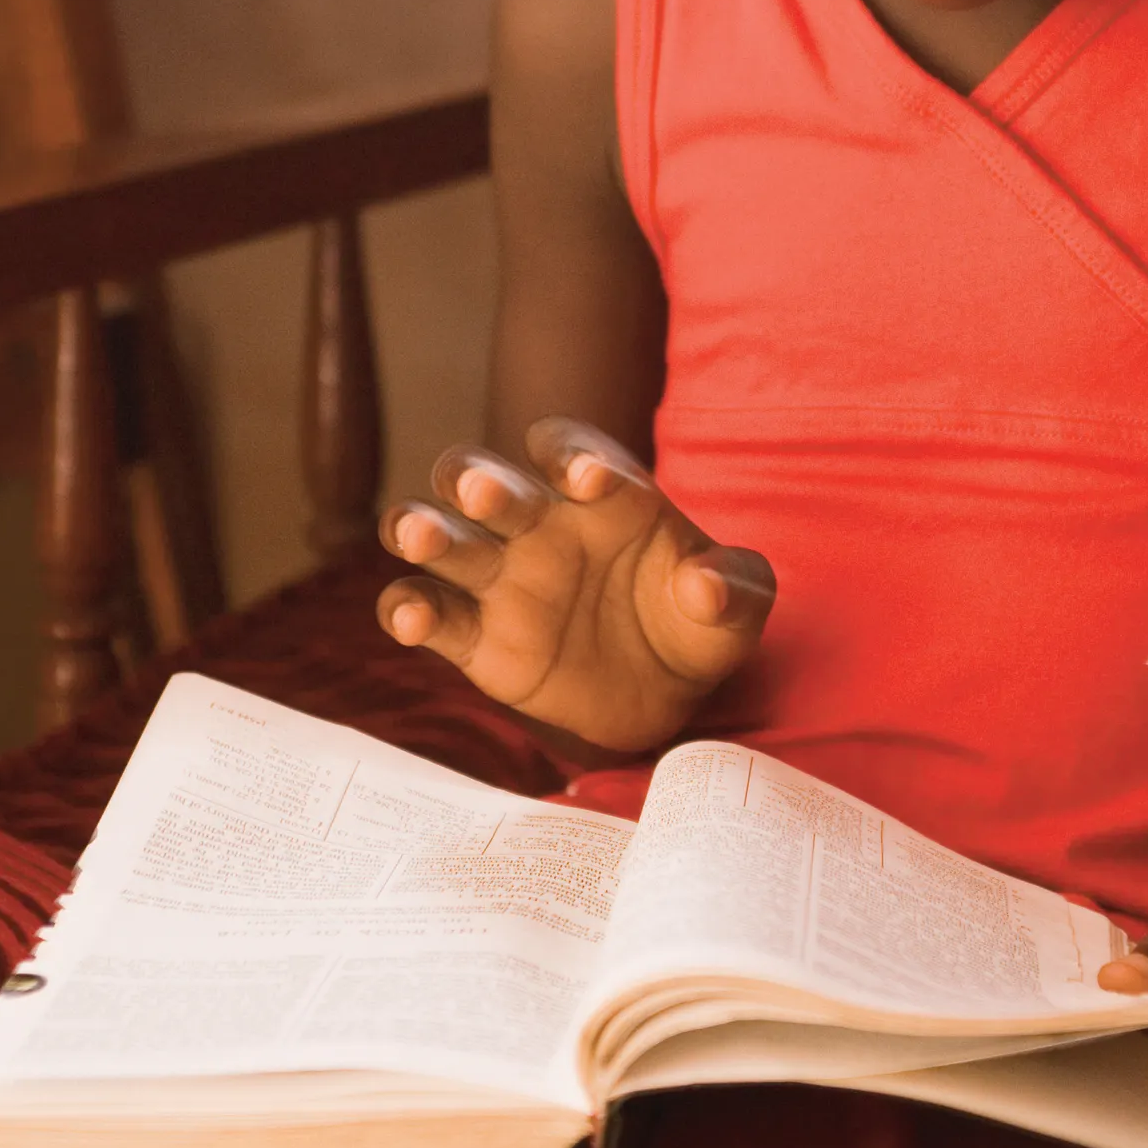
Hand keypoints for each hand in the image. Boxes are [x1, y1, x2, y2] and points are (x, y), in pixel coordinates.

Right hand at [376, 417, 775, 753]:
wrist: (668, 696)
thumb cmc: (698, 625)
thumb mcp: (737, 606)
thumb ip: (732, 587)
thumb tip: (705, 584)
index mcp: (603, 496)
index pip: (574, 451)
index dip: (576, 455)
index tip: (590, 480)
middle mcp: (540, 525)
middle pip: (487, 478)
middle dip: (480, 479)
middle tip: (484, 495)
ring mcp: (502, 580)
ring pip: (442, 536)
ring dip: (424, 527)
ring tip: (418, 535)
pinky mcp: (478, 640)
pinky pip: (431, 613)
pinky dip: (410, 610)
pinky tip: (413, 619)